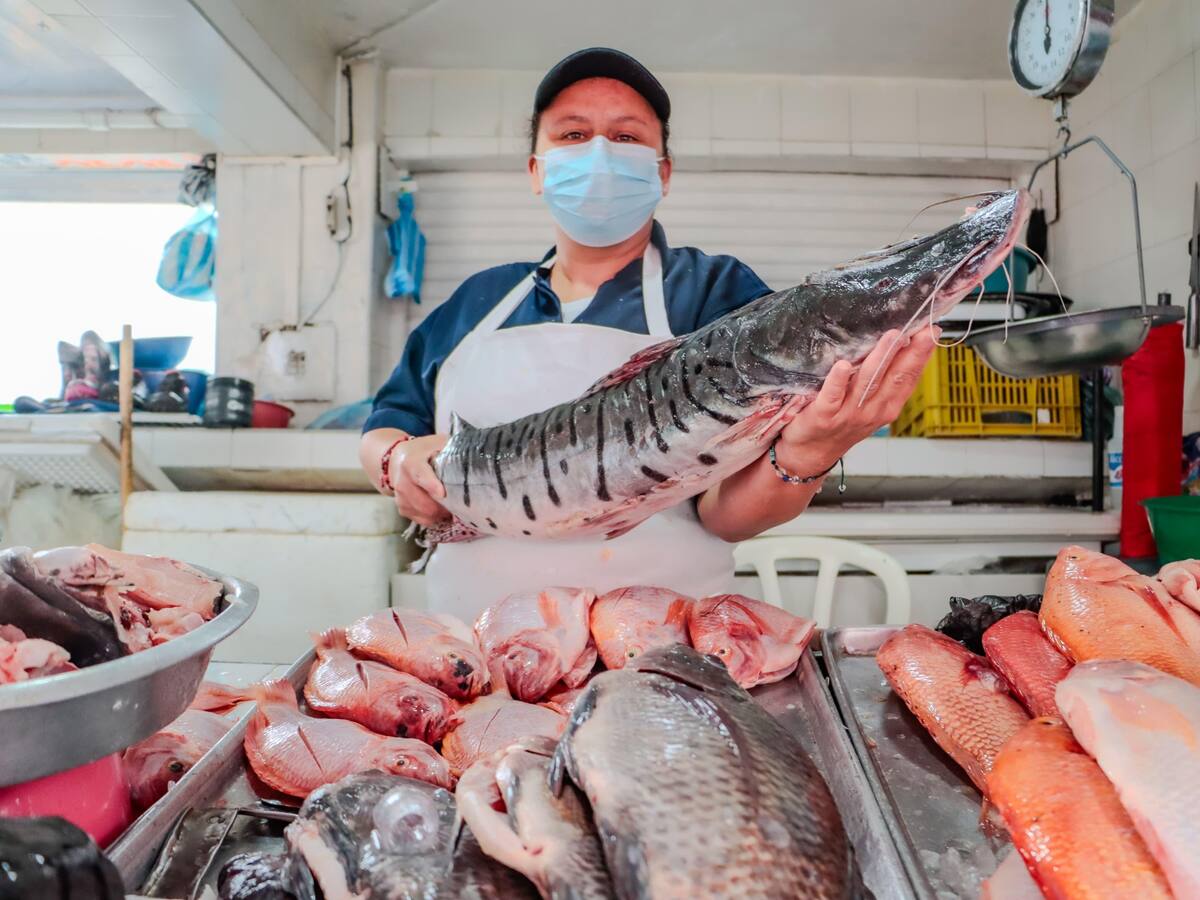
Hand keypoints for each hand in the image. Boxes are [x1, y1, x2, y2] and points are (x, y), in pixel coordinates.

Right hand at [388, 434, 449, 525]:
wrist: (398, 459)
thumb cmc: (425, 451)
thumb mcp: (439, 443)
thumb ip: (453, 450)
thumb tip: (475, 460)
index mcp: (412, 462)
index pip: (420, 475)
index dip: (431, 485)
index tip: (442, 493)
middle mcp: (403, 481)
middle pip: (425, 502)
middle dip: (445, 505)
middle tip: (458, 500)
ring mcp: (401, 497)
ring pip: (426, 514)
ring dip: (441, 513)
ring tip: (450, 502)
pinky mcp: (402, 509)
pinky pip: (423, 520)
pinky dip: (435, 517)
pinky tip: (440, 507)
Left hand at [775, 327, 938, 474]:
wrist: (812, 453)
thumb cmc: (840, 422)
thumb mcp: (871, 404)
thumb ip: (885, 379)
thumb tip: (899, 343)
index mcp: (888, 405)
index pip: (910, 377)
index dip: (922, 354)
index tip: (932, 330)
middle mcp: (873, 410)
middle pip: (896, 378)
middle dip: (911, 353)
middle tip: (921, 329)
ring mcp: (850, 413)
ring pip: (868, 382)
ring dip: (881, 358)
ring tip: (892, 337)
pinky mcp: (824, 415)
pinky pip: (832, 396)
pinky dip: (838, 380)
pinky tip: (843, 365)